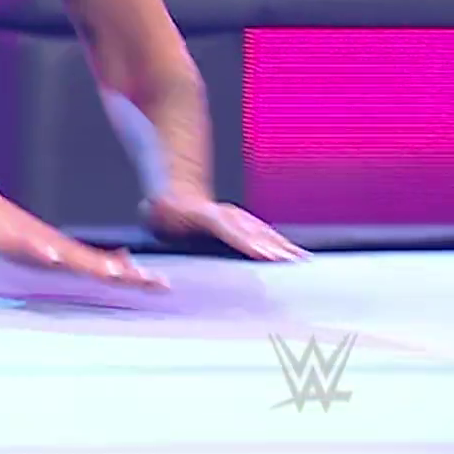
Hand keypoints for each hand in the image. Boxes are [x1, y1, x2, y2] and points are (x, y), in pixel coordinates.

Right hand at [0, 186, 167, 289]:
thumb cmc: (9, 227)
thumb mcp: (46, 247)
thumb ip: (76, 258)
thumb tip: (115, 262)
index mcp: (65, 251)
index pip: (106, 266)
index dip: (133, 275)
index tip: (163, 285)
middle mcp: (56, 246)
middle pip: (96, 263)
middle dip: (126, 274)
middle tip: (156, 283)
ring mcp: (35, 241)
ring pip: (68, 256)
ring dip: (92, 265)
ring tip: (115, 274)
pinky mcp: (11, 238)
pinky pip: (28, 248)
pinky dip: (42, 253)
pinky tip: (52, 258)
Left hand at [144, 192, 308, 261]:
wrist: (176, 189)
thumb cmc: (166, 210)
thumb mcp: (156, 214)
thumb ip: (157, 217)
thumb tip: (152, 216)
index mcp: (206, 215)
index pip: (231, 231)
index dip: (247, 243)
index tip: (264, 255)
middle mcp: (227, 215)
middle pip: (254, 233)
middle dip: (274, 248)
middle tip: (292, 263)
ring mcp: (238, 217)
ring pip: (265, 233)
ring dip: (283, 247)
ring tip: (300, 261)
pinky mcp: (245, 222)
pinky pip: (267, 233)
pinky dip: (282, 244)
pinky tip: (296, 254)